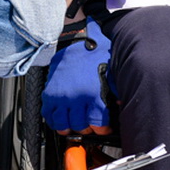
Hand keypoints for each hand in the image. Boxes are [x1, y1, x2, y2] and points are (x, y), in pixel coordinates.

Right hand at [42, 18, 113, 134]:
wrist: (80, 39)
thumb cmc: (97, 55)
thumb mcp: (113, 74)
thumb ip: (118, 93)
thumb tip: (121, 107)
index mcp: (94, 95)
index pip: (98, 125)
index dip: (102, 130)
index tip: (103, 128)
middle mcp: (76, 98)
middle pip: (80, 126)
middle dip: (87, 128)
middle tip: (89, 124)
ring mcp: (61, 96)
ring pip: (62, 124)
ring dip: (69, 127)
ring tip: (74, 124)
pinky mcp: (49, 92)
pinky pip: (48, 114)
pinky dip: (53, 119)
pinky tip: (60, 119)